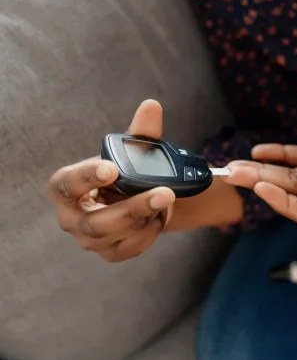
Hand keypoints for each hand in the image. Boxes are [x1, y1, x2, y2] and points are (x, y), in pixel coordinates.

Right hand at [48, 100, 175, 261]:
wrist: (135, 197)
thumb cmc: (125, 170)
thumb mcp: (132, 151)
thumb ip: (140, 132)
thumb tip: (152, 106)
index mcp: (67, 186)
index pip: (68, 184)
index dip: (87, 177)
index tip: (111, 168)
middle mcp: (72, 217)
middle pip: (96, 222)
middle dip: (133, 207)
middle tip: (165, 192)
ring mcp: (89, 239)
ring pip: (117, 236)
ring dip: (148, 217)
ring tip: (166, 198)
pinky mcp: (109, 253)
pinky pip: (131, 248)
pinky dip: (151, 231)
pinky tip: (160, 215)